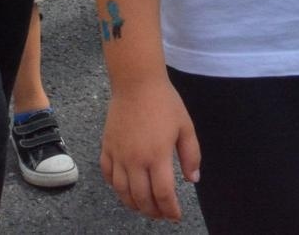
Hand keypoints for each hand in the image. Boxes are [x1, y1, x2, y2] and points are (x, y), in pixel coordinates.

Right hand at [100, 79, 199, 221]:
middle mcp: (135, 160)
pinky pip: (107, 174)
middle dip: (152, 211)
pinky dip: (114, 187)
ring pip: (121, 191)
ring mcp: (118, 154)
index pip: (163, 194)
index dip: (170, 209)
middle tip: (161, 214)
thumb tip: (192, 180)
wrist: (136, 82)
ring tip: (143, 207)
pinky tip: (123, 189)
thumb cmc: (164, 102)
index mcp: (157, 156)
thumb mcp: (185, 127)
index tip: (176, 216)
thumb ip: (191, 155)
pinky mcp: (106, 147)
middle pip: (141, 197)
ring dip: (133, 204)